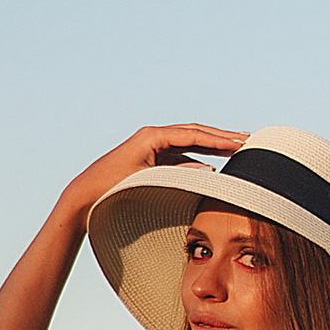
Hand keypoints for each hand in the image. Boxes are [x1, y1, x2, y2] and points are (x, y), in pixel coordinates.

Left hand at [65, 122, 245, 221]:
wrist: (84, 196)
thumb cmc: (111, 188)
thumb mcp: (148, 181)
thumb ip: (179, 175)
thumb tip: (208, 171)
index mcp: (151, 136)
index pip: (193, 134)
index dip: (219, 138)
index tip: (240, 142)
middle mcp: (152, 137)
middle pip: (194, 133)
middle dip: (220, 137)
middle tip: (246, 139)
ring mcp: (151, 147)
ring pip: (188, 144)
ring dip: (211, 147)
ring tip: (235, 149)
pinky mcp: (149, 160)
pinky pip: (180, 157)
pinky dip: (198, 160)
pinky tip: (212, 168)